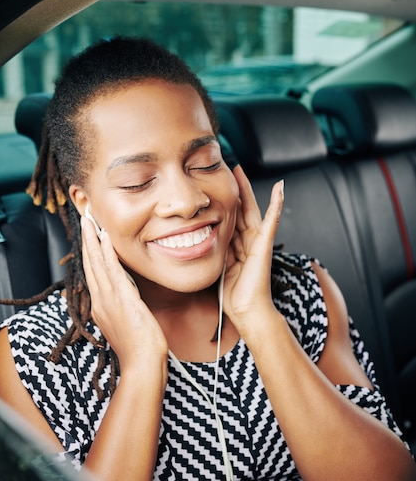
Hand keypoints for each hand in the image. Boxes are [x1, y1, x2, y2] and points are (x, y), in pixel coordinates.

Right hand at [81, 217, 167, 374]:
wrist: (142, 365)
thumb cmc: (139, 350)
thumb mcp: (127, 325)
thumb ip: (123, 308)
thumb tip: (127, 297)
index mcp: (100, 308)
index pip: (93, 274)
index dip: (90, 253)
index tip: (90, 236)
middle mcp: (100, 301)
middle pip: (89, 264)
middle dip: (87, 240)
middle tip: (85, 218)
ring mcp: (109, 300)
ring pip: (96, 263)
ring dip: (93, 239)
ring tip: (89, 219)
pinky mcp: (122, 299)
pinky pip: (112, 270)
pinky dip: (107, 252)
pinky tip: (105, 237)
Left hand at [223, 166, 283, 328]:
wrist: (248, 313)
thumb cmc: (235, 297)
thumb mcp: (219, 268)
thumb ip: (216, 253)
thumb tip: (200, 241)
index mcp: (238, 247)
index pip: (232, 218)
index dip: (227, 201)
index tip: (219, 183)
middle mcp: (249, 242)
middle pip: (242, 210)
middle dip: (237, 189)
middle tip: (232, 167)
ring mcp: (258, 243)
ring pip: (252, 211)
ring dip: (248, 190)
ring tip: (242, 170)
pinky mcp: (264, 247)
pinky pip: (270, 222)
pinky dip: (276, 205)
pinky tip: (280, 189)